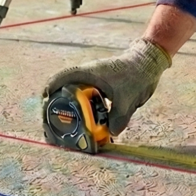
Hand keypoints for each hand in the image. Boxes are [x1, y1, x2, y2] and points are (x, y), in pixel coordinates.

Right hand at [42, 38, 170, 136]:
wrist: (150, 62)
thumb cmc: (136, 75)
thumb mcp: (127, 99)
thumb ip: (118, 118)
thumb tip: (111, 134)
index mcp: (87, 74)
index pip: (59, 80)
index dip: (48, 92)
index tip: (44, 107)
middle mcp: (87, 75)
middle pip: (64, 90)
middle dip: (58, 107)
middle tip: (56, 125)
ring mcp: (95, 80)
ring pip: (76, 94)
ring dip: (72, 109)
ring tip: (70, 127)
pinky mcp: (103, 85)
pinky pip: (88, 97)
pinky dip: (85, 109)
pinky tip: (90, 122)